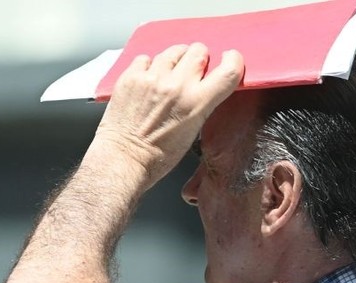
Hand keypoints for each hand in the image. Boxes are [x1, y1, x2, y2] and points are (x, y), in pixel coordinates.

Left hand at [87, 43, 243, 190]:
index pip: (229, 69)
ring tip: (166, 78)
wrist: (123, 160)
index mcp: (197, 103)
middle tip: (190, 72)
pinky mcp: (131, 77)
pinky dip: (148, 67)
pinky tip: (147, 83)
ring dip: (174, 60)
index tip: (227, 59)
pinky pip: (146, 58)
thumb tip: (205, 82)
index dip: (232, 60)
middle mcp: (176, 86)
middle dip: (197, 59)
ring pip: (173, 51)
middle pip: (199, 50)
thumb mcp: (193, 130)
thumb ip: (202, 102)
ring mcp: (152, 79)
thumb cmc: (156, 155)